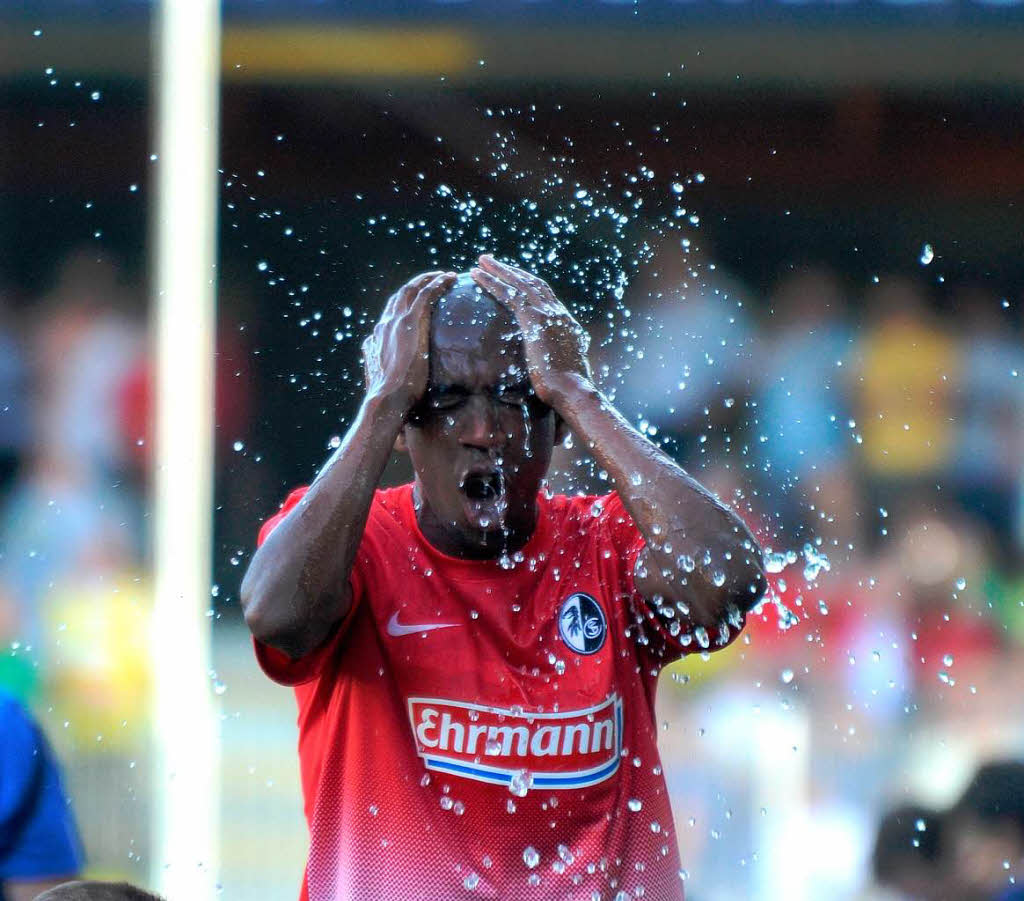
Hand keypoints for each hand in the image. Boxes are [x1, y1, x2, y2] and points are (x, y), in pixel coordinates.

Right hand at [362, 270, 455, 410]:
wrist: (387, 397)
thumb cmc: (387, 394)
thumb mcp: (376, 369)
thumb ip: (374, 354)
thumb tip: (371, 345)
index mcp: (379, 334)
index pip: (392, 308)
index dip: (406, 298)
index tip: (419, 295)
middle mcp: (386, 323)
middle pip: (403, 293)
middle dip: (419, 282)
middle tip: (435, 278)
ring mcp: (398, 321)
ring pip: (414, 289)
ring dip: (430, 278)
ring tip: (446, 275)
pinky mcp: (411, 323)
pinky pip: (426, 294)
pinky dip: (438, 283)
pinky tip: (450, 279)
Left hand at [471, 255, 591, 405]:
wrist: (574, 391)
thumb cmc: (568, 392)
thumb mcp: (565, 372)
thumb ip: (557, 364)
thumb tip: (552, 374)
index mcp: (567, 325)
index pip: (546, 298)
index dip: (529, 286)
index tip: (515, 280)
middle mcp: (559, 314)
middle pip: (533, 284)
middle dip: (513, 271)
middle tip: (493, 262)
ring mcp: (548, 314)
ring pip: (520, 283)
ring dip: (499, 269)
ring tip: (481, 261)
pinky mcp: (535, 319)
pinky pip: (510, 294)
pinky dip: (492, 282)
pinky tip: (477, 275)